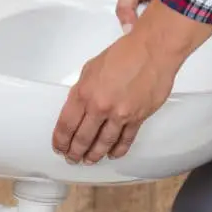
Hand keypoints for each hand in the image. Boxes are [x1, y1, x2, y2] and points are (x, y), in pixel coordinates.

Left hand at [52, 25, 180, 163]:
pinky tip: (112, 154)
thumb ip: (83, 90)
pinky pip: (125, 140)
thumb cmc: (124, 53)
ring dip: (94, 155)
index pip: (66, 124)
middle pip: (83, 138)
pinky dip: (118, 150)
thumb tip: (79, 107)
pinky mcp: (138, 118)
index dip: (61, 140)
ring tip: (89, 160)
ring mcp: (120, 115)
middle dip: (75, 152)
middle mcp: (100, 107)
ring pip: (103, 143)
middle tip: (73, 158)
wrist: (153, 51)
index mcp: (84, 93)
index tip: (59, 147)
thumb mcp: (91, 68)